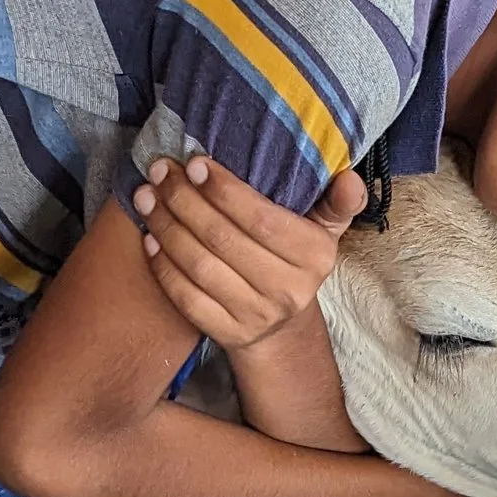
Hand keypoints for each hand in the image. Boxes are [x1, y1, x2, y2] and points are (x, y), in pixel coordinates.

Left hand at [130, 153, 364, 353]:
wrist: (281, 327)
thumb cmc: (295, 259)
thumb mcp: (324, 229)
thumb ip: (336, 202)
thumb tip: (349, 178)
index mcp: (315, 256)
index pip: (261, 219)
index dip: (224, 191)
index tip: (196, 163)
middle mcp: (289, 290)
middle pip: (223, 239)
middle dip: (184, 200)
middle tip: (161, 172)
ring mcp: (256, 316)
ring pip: (199, 266)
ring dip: (166, 227)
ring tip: (147, 197)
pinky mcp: (227, 334)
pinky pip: (185, 297)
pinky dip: (163, 266)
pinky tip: (149, 238)